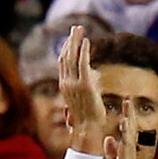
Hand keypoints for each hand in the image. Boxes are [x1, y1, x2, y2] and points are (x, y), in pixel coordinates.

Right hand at [58, 25, 105, 149]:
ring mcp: (74, 85)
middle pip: (65, 56)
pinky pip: (82, 64)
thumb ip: (88, 84)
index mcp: (64, 87)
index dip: (66, 48)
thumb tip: (94, 75)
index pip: (62, 63)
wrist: (88, 130)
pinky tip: (87, 41)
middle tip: (76, 28)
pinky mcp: (84, 86)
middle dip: (70, 40)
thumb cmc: (88, 118)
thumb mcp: (86, 98)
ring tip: (80, 30)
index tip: (71, 38)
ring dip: (75, 41)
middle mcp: (66, 84)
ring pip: (72, 58)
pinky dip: (83, 51)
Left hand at [104, 96, 145, 158]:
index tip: (125, 102)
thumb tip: (109, 138)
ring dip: (129, 120)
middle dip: (129, 113)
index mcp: (125, 150)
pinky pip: (126, 146)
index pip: (126, 130)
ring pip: (130, 134)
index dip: (126, 116)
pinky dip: (126, 136)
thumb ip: (112, 150)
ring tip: (128, 106)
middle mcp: (129, 151)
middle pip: (130, 128)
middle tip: (128, 98)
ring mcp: (129, 156)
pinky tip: (125, 126)